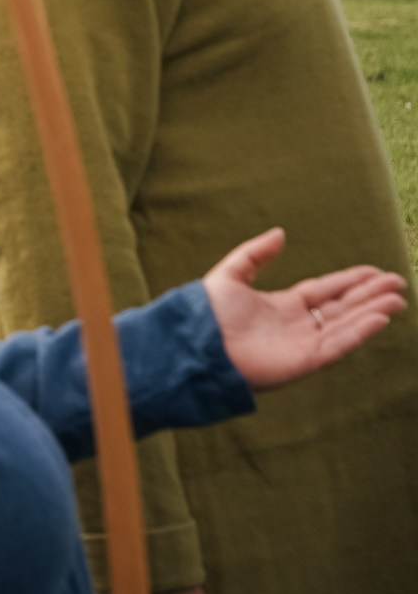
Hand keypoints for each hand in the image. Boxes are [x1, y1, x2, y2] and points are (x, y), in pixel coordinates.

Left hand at [204, 227, 406, 390]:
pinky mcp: (305, 361)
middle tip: (398, 282)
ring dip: (372, 312)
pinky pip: (339, 345)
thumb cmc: (206, 314)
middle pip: (343, 307)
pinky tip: (379, 318)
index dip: (351, 281)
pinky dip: (359, 332)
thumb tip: (280, 232)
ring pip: (347, 325)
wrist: (195, 344)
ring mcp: (303, 344)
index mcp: (282, 306)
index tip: (375, 272)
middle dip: (370, 295)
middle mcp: (298, 325)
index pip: (326, 292)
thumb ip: (255, 254)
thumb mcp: (230, 275)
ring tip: (398, 299)